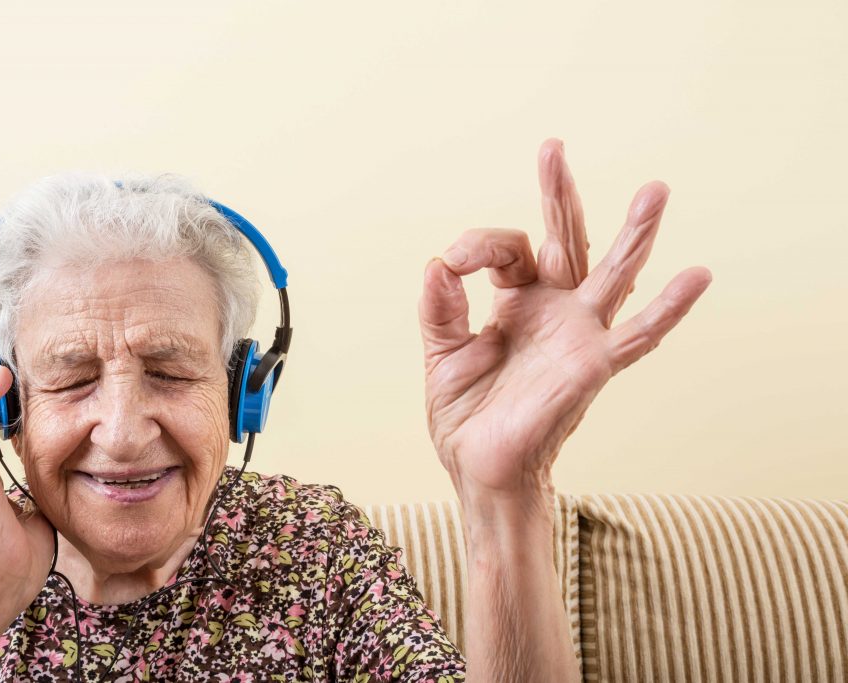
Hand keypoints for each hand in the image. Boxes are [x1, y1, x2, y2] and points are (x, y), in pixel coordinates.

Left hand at [418, 138, 711, 512]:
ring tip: (656, 190)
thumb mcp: (442, 354)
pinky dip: (670, 307)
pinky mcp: (592, 365)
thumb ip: (440, 309)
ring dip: (633, 232)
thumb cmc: (467, 417)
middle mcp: (553, 309)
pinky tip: (698, 275)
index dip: (478, 245)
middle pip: (564, 239)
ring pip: (613, 273)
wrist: (481, 469)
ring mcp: (577, 334)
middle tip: (553, 147)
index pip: (508, 248)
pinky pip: (638, 334)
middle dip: (559, 194)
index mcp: (516, 302)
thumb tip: (437, 262)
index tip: (452, 264)